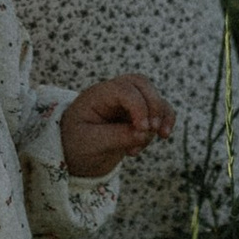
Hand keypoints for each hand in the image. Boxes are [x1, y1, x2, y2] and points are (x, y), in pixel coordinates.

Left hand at [58, 74, 176, 177]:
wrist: (73, 153)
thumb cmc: (75, 144)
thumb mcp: (91, 143)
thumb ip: (116, 137)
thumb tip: (144, 133)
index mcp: (98, 95)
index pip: (124, 90)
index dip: (138, 106)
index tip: (143, 129)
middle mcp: (114, 95)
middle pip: (141, 84)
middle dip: (154, 105)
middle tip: (153, 129)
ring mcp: (127, 104)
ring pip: (154, 96)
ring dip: (162, 115)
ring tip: (160, 136)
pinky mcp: (137, 115)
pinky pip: (159, 111)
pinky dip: (165, 121)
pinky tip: (161, 137)